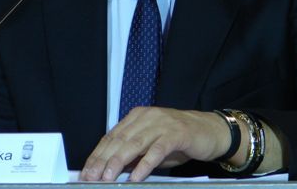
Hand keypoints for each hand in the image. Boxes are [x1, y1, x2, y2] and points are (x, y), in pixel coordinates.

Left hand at [79, 107, 230, 181]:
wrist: (209, 131)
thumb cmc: (178, 140)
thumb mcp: (151, 145)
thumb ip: (133, 153)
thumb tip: (110, 169)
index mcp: (137, 117)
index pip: (111, 136)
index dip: (97, 155)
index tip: (86, 171)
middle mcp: (147, 117)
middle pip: (119, 140)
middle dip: (103, 161)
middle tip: (92, 178)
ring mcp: (161, 124)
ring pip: (134, 144)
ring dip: (118, 163)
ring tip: (108, 178)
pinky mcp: (176, 134)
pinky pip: (156, 151)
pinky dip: (144, 165)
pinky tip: (136, 177)